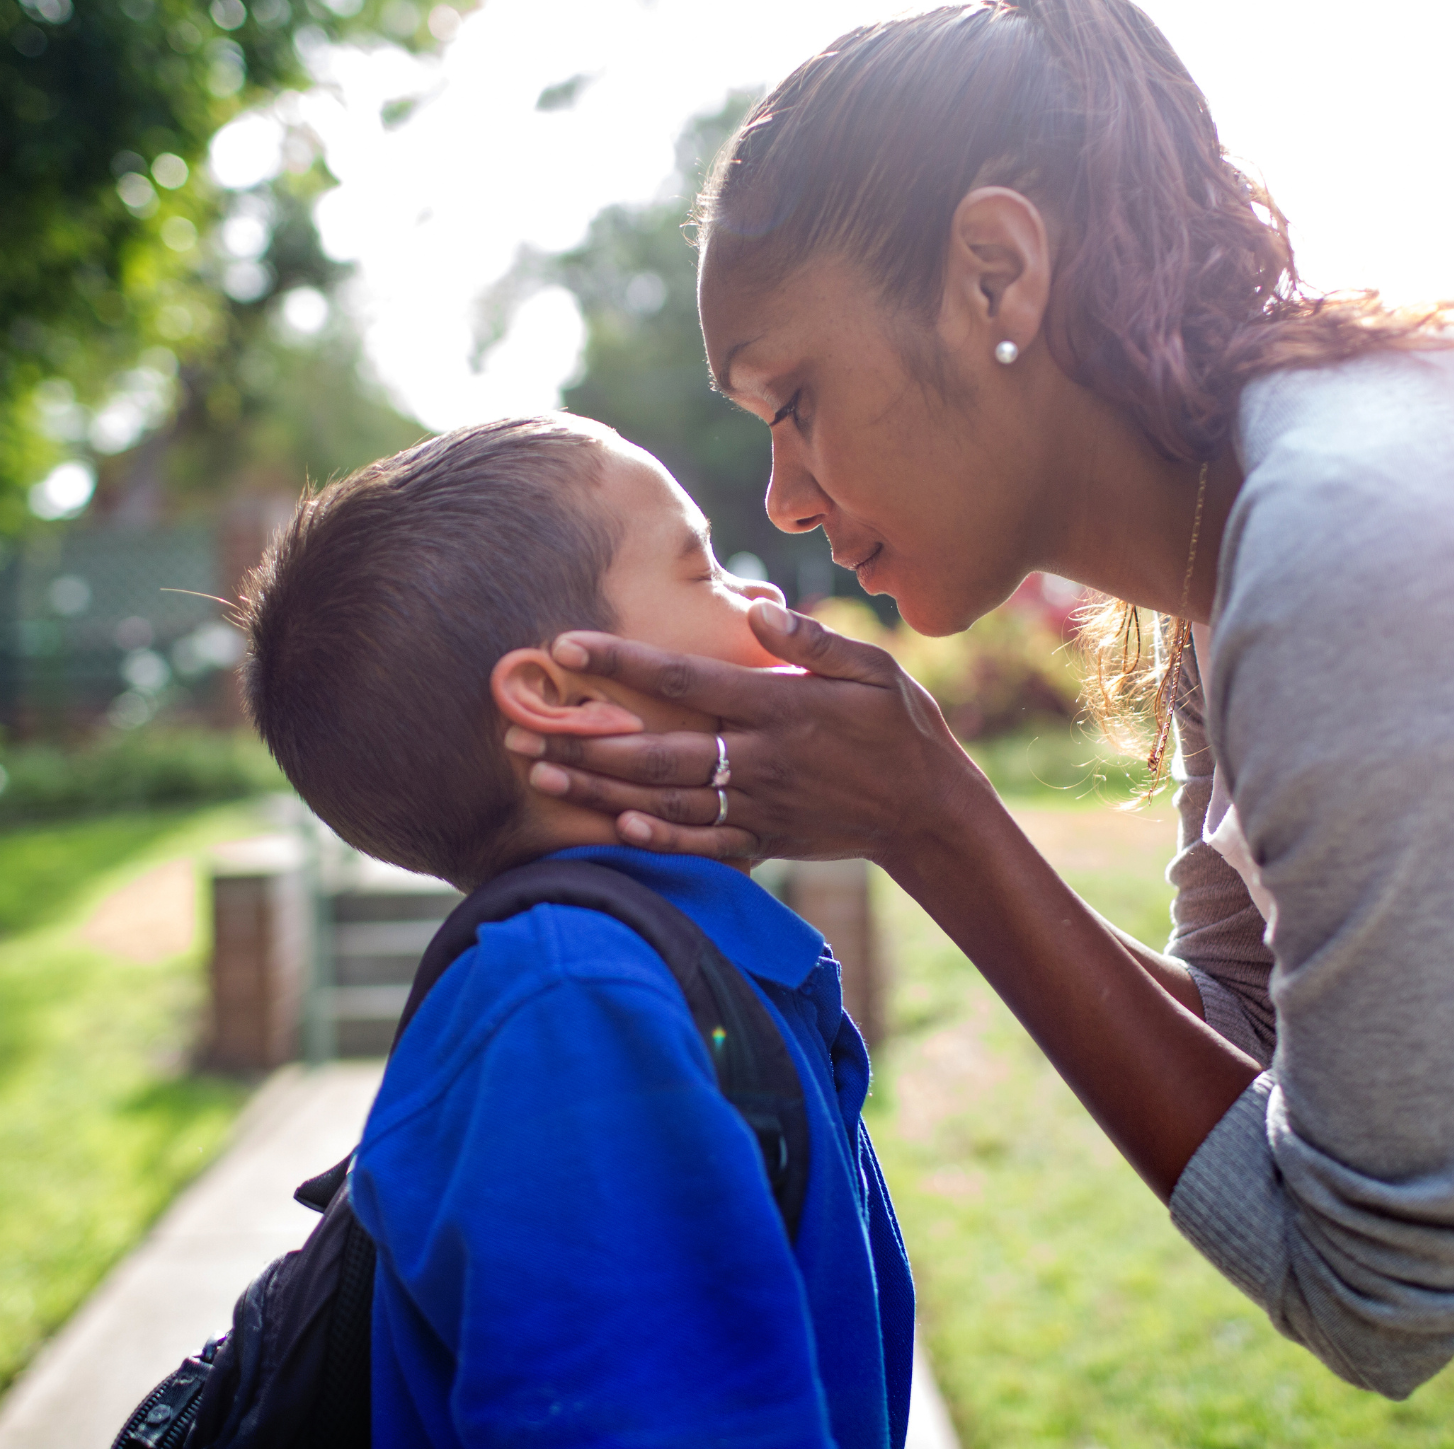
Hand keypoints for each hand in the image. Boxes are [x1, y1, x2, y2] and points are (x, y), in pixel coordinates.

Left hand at [505, 601, 993, 863]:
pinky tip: (611, 826)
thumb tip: (754, 608)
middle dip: (586, 739)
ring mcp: (760, 805)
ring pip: (666, 801)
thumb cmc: (901, 729)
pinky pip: (701, 845)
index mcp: (781, 707)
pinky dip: (655, 841)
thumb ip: (814, 639)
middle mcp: (762, 759)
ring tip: (541, 774)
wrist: (931, 813)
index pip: (686, 680)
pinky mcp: (765, 840)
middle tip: (522, 727)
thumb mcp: (875, 669)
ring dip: (600, 789)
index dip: (623, 663)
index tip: (566, 645)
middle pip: (658, 751)